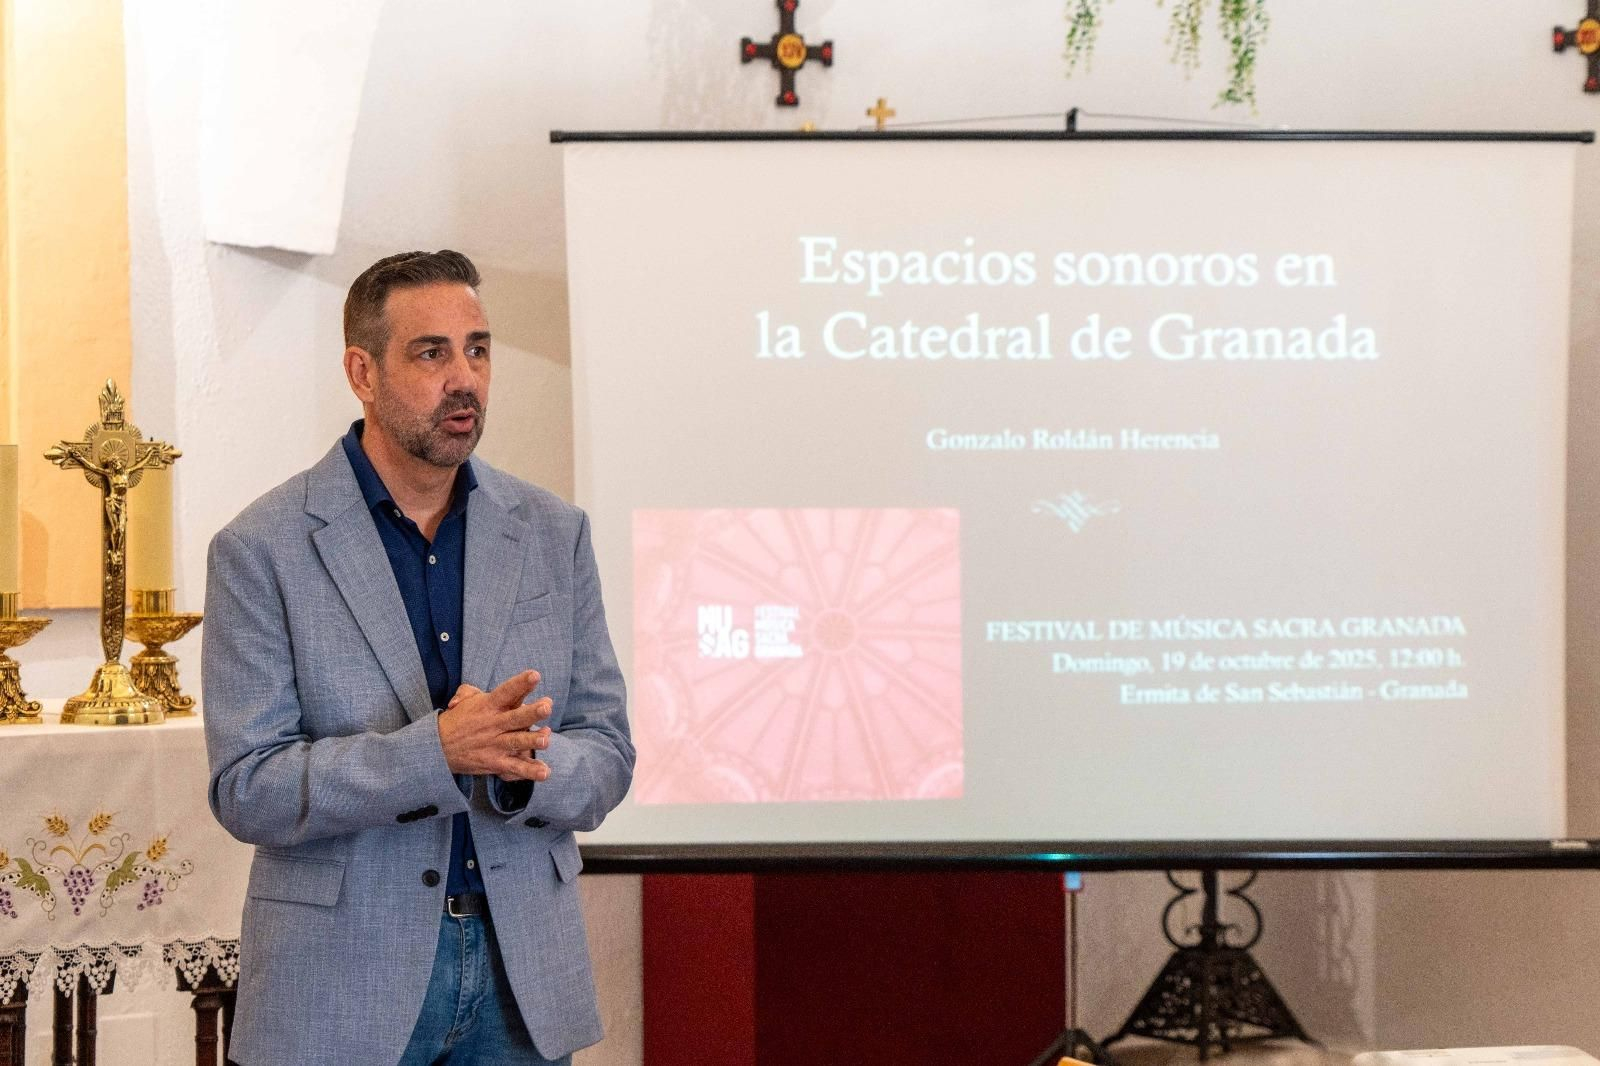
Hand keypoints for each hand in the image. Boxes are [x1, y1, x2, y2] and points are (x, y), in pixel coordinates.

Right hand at [438, 671, 552, 779]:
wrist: (438, 747)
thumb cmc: (458, 719)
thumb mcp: (462, 699)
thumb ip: (468, 691)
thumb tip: (467, 697)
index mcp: (488, 705)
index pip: (506, 692)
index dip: (520, 684)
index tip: (535, 675)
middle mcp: (494, 725)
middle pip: (515, 718)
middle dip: (531, 713)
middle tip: (547, 706)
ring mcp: (495, 745)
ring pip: (516, 742)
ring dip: (531, 741)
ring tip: (545, 739)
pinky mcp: (495, 763)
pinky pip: (515, 768)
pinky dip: (530, 771)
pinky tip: (545, 772)